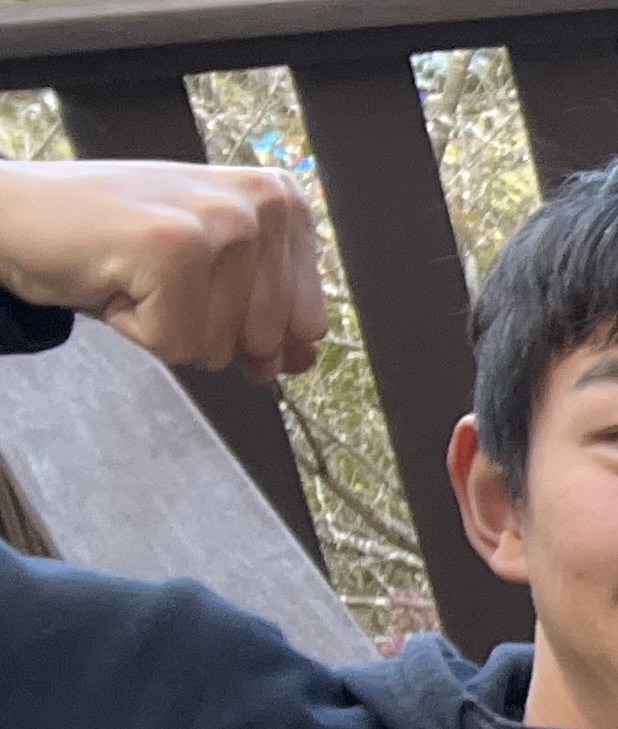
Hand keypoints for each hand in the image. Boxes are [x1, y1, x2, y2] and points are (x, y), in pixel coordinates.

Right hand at [0, 160, 324, 379]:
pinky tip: (117, 279)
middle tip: (159, 279)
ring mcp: (222, 222)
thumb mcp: (210, 272)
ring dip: (167, 326)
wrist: (19, 214)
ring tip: (137, 275)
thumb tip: (304, 357)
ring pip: (220, 347)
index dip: (248, 330)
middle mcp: (262, 204)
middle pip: (266, 341)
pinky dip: (137, 328)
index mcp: (282, 203)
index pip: (309, 323)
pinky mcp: (175, 249)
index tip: (201, 288)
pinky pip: (177, 344)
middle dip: (203, 329)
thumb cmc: (111, 238)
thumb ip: (268, 311)